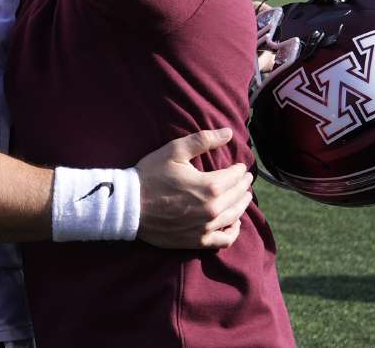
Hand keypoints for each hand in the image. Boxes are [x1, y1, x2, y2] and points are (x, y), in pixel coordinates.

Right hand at [134, 128, 253, 249]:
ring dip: (242, 205)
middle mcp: (212, 209)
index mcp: (210, 186)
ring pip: (234, 216)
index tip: (241, 166)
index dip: (240, 170)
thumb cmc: (150, 175)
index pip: (235, 177)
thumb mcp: (175, 150)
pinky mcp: (197, 241)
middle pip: (238, 196)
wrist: (128, 206)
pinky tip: (234, 223)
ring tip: (244, 197)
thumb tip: (229, 133)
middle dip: (244, 185)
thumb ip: (203, 140)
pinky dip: (233, 231)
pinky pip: (224, 240)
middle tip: (245, 179)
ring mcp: (205, 228)